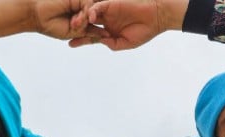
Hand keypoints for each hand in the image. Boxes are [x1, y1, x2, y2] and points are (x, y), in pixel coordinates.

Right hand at [0, 0, 102, 40]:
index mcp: (82, 18)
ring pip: (92, 12)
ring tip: (74, 25)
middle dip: (95, 25)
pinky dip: (83, 14)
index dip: (101, 31)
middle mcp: (82, 9)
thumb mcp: (73, 32)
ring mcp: (80, 2)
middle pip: (98, 17)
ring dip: (85, 21)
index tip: (105, 38)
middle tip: (86, 31)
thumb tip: (105, 35)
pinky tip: (74, 21)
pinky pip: (87, 5)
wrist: (36, 16)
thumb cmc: (52, 26)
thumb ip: (88, 31)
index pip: (97, 23)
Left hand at [70, 0, 185, 49]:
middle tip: (67, 33)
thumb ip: (113, 44)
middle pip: (86, 23)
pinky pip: (98, 6)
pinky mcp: (111, 3)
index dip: (80, 39)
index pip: (91, 35)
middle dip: (76, 28)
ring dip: (81, 19)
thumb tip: (100, 42)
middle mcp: (105, 20)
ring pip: (89, 14)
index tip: (70, 44)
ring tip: (75, 26)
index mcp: (108, 30)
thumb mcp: (127, 43)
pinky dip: (93, 11)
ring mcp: (107, 11)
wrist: (156, 17)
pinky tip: (90, 18)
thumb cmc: (144, 31)